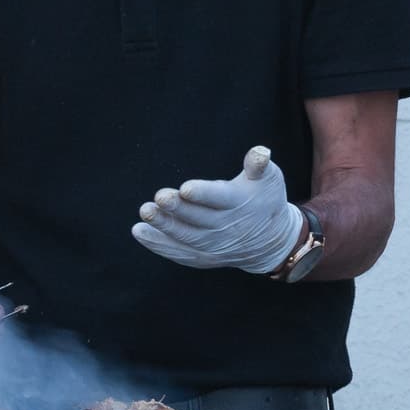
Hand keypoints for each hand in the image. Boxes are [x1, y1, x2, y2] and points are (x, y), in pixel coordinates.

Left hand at [132, 145, 303, 273]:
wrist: (270, 241)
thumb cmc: (265, 199)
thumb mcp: (271, 179)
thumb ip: (259, 165)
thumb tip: (260, 152)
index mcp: (239, 203)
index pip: (219, 199)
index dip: (203, 194)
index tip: (185, 188)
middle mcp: (225, 228)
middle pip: (198, 219)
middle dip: (177, 210)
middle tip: (157, 198)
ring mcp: (213, 246)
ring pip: (186, 237)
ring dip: (164, 226)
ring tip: (145, 212)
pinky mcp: (202, 257)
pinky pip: (178, 252)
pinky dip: (159, 244)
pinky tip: (139, 231)